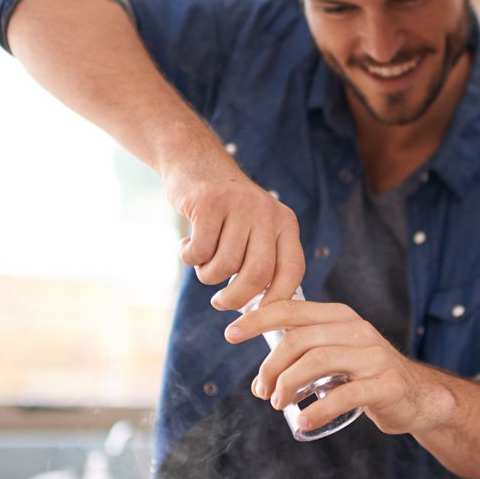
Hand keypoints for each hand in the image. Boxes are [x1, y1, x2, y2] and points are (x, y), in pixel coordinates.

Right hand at [163, 151, 304, 310]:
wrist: (194, 161)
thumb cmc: (225, 210)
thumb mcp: (254, 228)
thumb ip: (262, 261)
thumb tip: (266, 314)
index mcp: (285, 223)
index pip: (292, 271)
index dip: (277, 300)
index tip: (259, 317)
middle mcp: (267, 213)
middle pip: (258, 274)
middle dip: (236, 299)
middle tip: (220, 303)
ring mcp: (240, 206)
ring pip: (225, 266)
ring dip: (207, 274)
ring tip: (202, 260)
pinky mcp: (210, 203)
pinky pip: (200, 252)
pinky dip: (190, 257)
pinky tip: (187, 244)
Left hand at [225, 298, 449, 435]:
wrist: (417, 397)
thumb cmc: (366, 376)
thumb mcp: (335, 355)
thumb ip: (302, 356)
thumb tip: (259, 380)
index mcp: (340, 317)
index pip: (291, 309)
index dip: (257, 319)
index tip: (230, 333)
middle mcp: (357, 330)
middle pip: (299, 339)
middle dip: (270, 366)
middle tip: (261, 392)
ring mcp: (373, 356)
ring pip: (317, 362)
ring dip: (288, 385)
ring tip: (278, 405)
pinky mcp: (384, 384)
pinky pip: (344, 395)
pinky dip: (317, 410)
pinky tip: (304, 422)